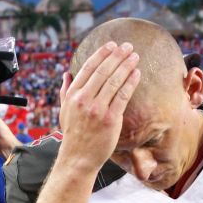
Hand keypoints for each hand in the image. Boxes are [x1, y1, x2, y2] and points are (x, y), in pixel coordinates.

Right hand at [57, 41, 140, 171]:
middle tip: (128, 46)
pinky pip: (123, 96)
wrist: (78, 158)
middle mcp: (84, 100)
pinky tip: (137, 73)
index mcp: (73, 95)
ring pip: (114, 81)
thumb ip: (65, 91)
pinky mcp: (110, 119)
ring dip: (126, 65)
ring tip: (135, 56)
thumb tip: (67, 74)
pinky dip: (131, 82)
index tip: (111, 45)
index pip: (88, 68)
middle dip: (117, 56)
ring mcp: (97, 109)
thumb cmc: (73, 134)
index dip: (101, 54)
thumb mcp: (64, 111)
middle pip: (103, 71)